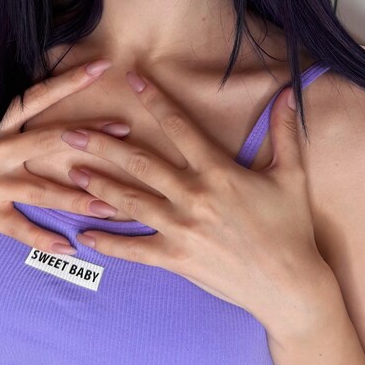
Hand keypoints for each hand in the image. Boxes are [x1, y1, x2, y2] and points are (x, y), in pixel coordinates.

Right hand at [0, 41, 138, 254]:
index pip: (35, 96)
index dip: (69, 81)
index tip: (102, 67)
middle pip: (46, 140)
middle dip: (88, 136)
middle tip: (125, 133)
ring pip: (40, 191)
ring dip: (77, 198)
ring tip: (113, 203)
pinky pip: (17, 228)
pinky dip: (41, 238)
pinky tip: (69, 246)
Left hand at [61, 71, 327, 322]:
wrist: (290, 286)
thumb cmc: (291, 229)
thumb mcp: (291, 175)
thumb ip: (285, 132)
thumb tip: (289, 93)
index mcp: (219, 172)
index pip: (179, 127)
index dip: (155, 100)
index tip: (132, 78)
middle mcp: (194, 196)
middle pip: (141, 163)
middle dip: (104, 145)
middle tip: (72, 132)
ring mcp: (182, 229)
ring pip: (132, 202)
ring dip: (99, 186)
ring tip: (72, 173)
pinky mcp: (177, 259)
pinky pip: (137, 250)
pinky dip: (110, 244)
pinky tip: (86, 236)